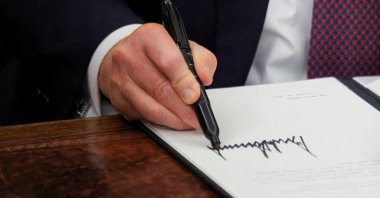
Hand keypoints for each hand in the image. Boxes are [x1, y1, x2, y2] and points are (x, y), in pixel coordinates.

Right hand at [98, 23, 216, 129]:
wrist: (123, 55)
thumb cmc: (156, 51)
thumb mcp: (182, 45)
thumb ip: (201, 58)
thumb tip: (205, 78)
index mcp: (149, 37)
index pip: (168, 61)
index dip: (184, 81)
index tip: (196, 97)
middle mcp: (129, 56)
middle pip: (160, 89)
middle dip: (183, 108)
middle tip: (197, 118)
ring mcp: (120, 79)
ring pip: (150, 108)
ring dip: (173, 119)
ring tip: (188, 123)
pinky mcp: (117, 99)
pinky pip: (142, 116)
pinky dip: (161, 121)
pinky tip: (172, 120)